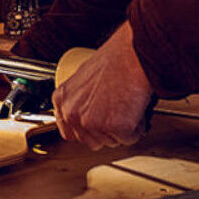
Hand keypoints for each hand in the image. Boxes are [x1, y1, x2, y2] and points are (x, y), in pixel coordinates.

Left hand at [51, 22, 152, 149]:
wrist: (130, 56)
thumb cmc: (112, 62)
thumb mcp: (83, 80)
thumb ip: (80, 100)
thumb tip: (88, 112)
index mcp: (62, 99)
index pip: (68, 131)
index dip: (86, 130)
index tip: (96, 126)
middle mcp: (73, 113)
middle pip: (90, 141)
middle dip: (106, 131)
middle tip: (116, 111)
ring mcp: (92, 122)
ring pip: (110, 142)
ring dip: (121, 130)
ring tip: (124, 106)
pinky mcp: (115, 128)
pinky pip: (128, 139)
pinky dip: (136, 128)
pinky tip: (133, 109)